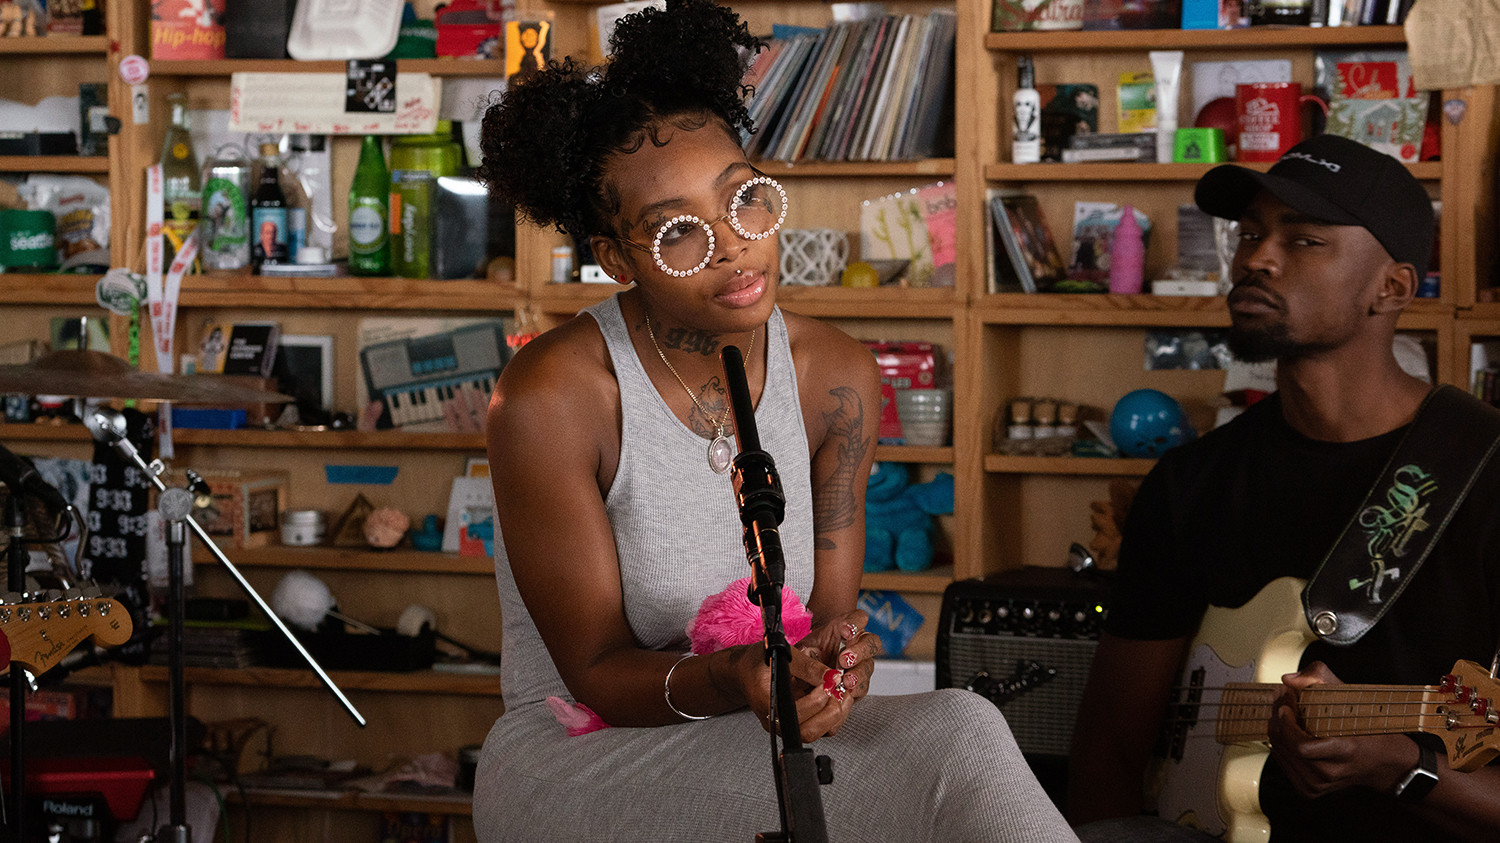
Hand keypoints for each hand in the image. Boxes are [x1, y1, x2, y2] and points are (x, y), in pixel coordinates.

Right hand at [730, 610, 882, 741]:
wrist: (745, 671)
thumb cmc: (757, 662)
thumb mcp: (781, 654)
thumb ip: (807, 666)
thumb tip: (830, 676)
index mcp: (768, 704)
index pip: (796, 713)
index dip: (816, 699)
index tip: (828, 682)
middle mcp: (776, 721)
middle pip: (808, 731)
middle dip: (830, 710)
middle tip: (838, 689)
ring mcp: (786, 725)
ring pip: (816, 733)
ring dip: (834, 714)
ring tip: (841, 693)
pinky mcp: (796, 723)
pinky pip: (818, 727)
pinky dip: (831, 715)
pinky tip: (836, 698)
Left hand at [1268, 661, 1414, 797]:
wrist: (1382, 763)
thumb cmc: (1368, 728)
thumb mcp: (1352, 697)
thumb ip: (1320, 678)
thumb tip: (1289, 679)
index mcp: (1345, 753)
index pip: (1301, 746)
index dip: (1286, 722)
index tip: (1287, 699)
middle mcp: (1329, 773)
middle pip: (1287, 746)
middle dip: (1278, 716)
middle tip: (1282, 697)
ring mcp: (1317, 785)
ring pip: (1280, 752)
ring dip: (1277, 727)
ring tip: (1283, 709)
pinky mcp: (1308, 789)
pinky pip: (1283, 761)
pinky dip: (1281, 742)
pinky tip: (1286, 728)